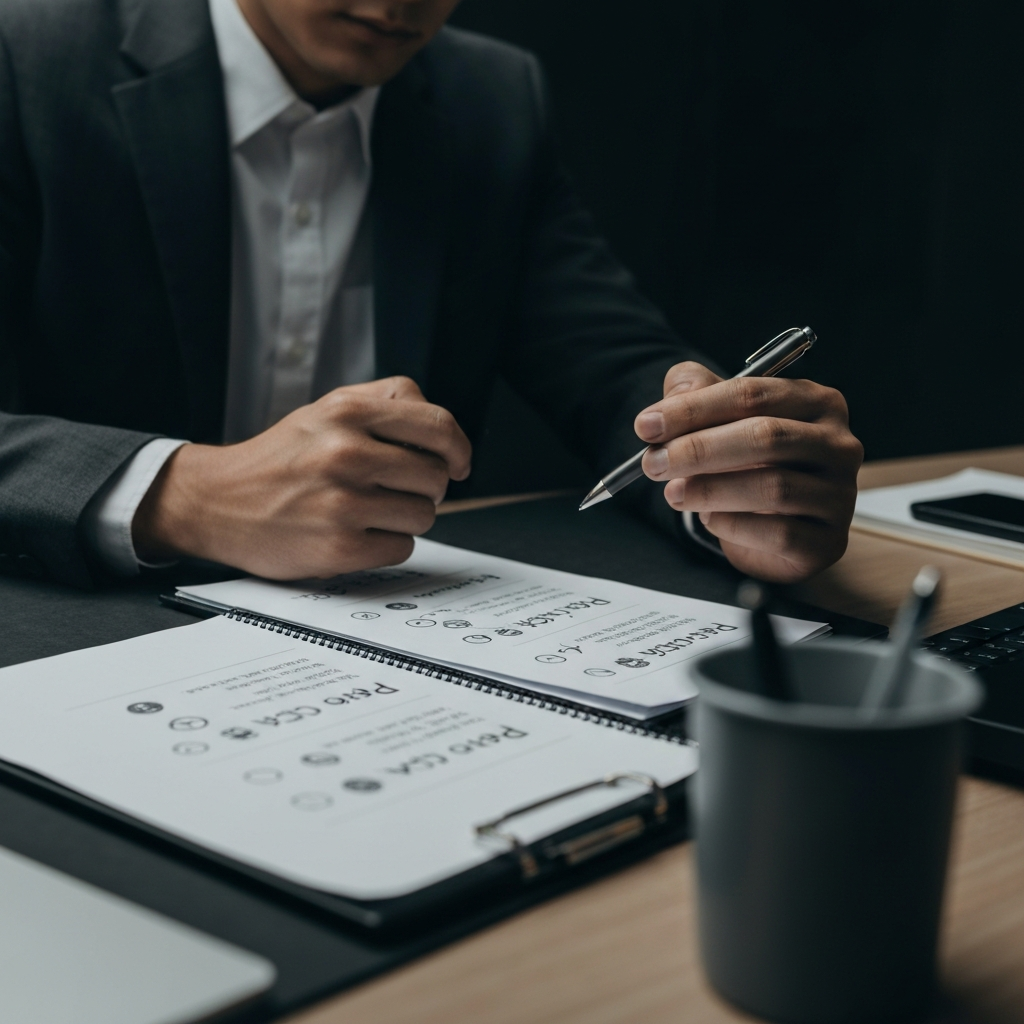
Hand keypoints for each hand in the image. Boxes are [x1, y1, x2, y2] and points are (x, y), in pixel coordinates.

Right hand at [133, 376, 470, 578]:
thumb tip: (446, 435)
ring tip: (369, 510)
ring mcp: (342, 503)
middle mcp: (345, 453)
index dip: (459, 449)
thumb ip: (387, 405)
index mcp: (348, 411)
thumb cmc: (283, 458)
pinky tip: (355, 533)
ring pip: (424, 515)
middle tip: (395, 489)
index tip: (458, 463)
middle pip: (436, 477)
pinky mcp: (338, 549)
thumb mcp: (328, 409)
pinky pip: (401, 548)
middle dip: (426, 488)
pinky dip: (386, 545)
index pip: (439, 427)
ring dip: (406, 517)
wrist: (217, 501)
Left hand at [634, 362, 862, 582]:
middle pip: (766, 437)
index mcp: (816, 402)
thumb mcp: (721, 419)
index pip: (753, 394)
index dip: (694, 409)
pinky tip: (709, 519)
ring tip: (674, 494)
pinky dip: (733, 525)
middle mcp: (838, 445)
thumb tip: (672, 399)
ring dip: (710, 489)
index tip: (647, 426)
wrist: (776, 531)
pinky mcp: (829, 541)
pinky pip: (778, 533)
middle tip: (653, 463)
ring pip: (772, 486)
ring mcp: (840, 495)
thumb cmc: (749, 465)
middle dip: (699, 449)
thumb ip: (696, 393)